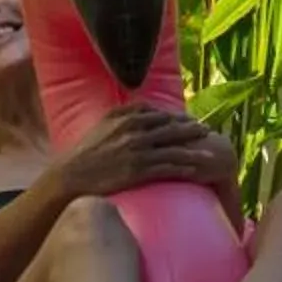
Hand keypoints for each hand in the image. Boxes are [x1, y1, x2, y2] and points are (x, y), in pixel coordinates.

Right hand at [57, 107, 235, 196]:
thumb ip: (123, 113)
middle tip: (206, 130)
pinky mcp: (138, 172)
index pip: (160, 114)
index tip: (190, 120)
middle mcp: (135, 133)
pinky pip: (167, 169)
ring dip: (193, 150)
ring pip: (173, 149)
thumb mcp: (102, 124)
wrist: (71, 175)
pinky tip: (195, 171)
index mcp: (126, 119)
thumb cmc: (85, 151)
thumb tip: (142, 107)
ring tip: (209, 153)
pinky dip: (183, 169)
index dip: (178, 117)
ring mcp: (138, 152)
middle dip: (191, 129)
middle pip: (171, 129)